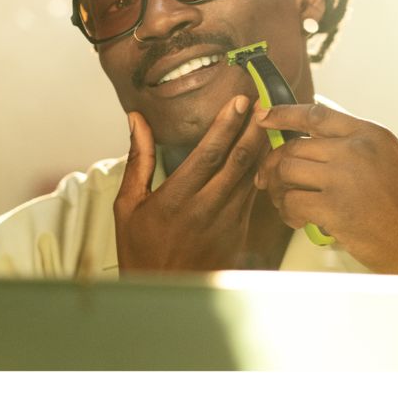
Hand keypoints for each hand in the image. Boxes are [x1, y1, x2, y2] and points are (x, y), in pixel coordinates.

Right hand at [114, 95, 269, 271]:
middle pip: (238, 162)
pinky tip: (265, 155)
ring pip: (251, 178)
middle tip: (265, 104)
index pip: (209, 154)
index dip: (227, 125)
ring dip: (262, 148)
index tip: (240, 101)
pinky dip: (261, 173)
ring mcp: (226, 224)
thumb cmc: (141, 249)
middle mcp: (204, 211)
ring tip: (269, 122)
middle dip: (254, 129)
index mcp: (175, 201)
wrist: (164, 296)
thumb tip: (136, 120)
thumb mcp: (128, 206)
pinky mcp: (238, 234)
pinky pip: (253, 197)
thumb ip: (138, 160)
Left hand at [254, 102, 397, 277]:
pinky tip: (296, 221)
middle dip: (273, 164)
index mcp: (369, 134)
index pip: (316, 114)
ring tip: (282, 202)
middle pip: (295, 146)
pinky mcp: (334, 207)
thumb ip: (356, 147)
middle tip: (267, 179)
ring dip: (277, 189)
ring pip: (287, 172)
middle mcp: (355, 149)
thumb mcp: (389, 159)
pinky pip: (292, 202)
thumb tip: (313, 143)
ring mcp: (343, 177)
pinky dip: (287, 212)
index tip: (264, 117)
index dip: (284, 113)